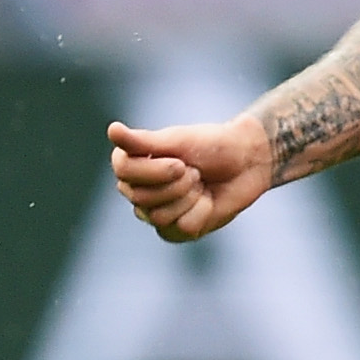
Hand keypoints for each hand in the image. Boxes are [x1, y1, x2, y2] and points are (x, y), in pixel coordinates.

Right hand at [108, 117, 272, 242]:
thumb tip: (112, 130)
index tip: (181, 161)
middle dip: (177, 184)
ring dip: (189, 197)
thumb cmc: (212, 145)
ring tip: (200, 184)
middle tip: (195, 171)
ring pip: (159, 217)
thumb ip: (142, 141)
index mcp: (133, 163)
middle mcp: (139, 188)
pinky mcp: (177, 230)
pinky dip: (201, 212)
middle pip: (140, 198)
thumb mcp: (178, 140)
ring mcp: (156, 211)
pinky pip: (182, 228)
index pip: (123, 172)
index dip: (153, 170)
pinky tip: (207, 201)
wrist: (248, 162)